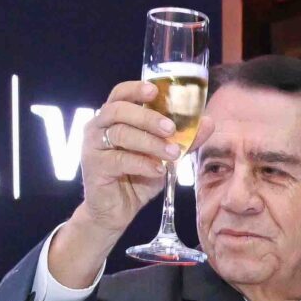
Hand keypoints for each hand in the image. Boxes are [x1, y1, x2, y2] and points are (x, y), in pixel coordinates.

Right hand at [48, 81, 183, 282]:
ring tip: (173, 154)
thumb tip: (208, 122)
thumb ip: (183, 138)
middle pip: (120, 110)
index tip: (155, 91)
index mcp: (113, 117)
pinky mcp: (94, 166)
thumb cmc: (137, 176)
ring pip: (120, 133)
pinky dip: (142, 163)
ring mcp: (93, 146)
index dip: (136, 89)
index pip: (120, 93)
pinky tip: (158, 170)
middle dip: (148, 118)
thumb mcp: (164, 156)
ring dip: (150, 142)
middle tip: (172, 129)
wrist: (116, 211)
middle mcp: (98, 126)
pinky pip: (119, 159)